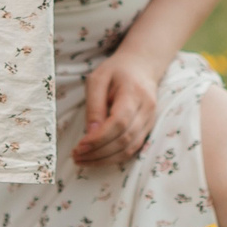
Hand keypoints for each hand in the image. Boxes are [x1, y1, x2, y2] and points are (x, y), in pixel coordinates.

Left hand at [69, 47, 162, 165]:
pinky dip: (114, 158)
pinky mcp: (148, 129)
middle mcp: (146, 109)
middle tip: (76, 156)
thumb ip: (94, 106)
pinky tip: (97, 158)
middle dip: (98, 153)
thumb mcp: (98, 79)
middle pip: (124, 139)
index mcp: (134, 93)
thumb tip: (90, 134)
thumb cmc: (117, 71)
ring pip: (129, 149)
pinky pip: (132, 149)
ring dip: (105, 159)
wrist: (142, 66)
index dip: (99, 138)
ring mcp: (150, 120)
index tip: (79, 146)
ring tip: (83, 160)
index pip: (119, 123)